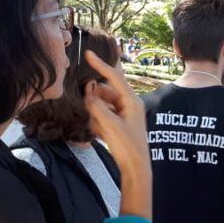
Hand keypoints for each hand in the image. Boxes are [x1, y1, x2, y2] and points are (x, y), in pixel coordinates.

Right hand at [83, 51, 151, 216]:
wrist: (135, 168)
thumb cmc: (127, 146)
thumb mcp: (109, 125)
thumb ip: (96, 106)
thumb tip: (88, 92)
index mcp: (131, 101)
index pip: (114, 77)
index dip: (100, 65)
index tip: (88, 53)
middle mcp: (129, 105)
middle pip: (105, 93)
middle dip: (95, 102)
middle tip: (94, 115)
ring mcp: (124, 114)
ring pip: (101, 106)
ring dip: (96, 115)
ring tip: (100, 130)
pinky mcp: (119, 124)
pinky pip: (103, 117)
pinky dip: (98, 124)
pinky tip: (101, 135)